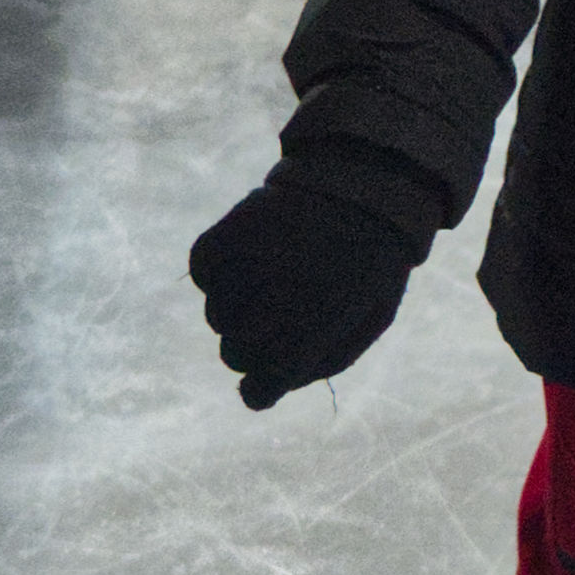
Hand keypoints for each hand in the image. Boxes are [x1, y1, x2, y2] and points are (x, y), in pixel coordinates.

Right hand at [187, 149, 438, 407]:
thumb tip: (257, 391)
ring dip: (238, 309)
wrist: (366, 184)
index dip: (259, 391)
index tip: (264, 384)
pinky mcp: (226, 231)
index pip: (263, 382)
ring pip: (216, 316)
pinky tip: (252, 257)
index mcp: (323, 320)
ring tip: (275, 279)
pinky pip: (202, 271)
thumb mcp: (370, 317)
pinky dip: (219, 271)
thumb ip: (321, 361)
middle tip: (279, 321)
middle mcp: (279, 292)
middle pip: (233, 354)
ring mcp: (249, 261)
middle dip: (252, 348)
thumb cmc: (372, 262)